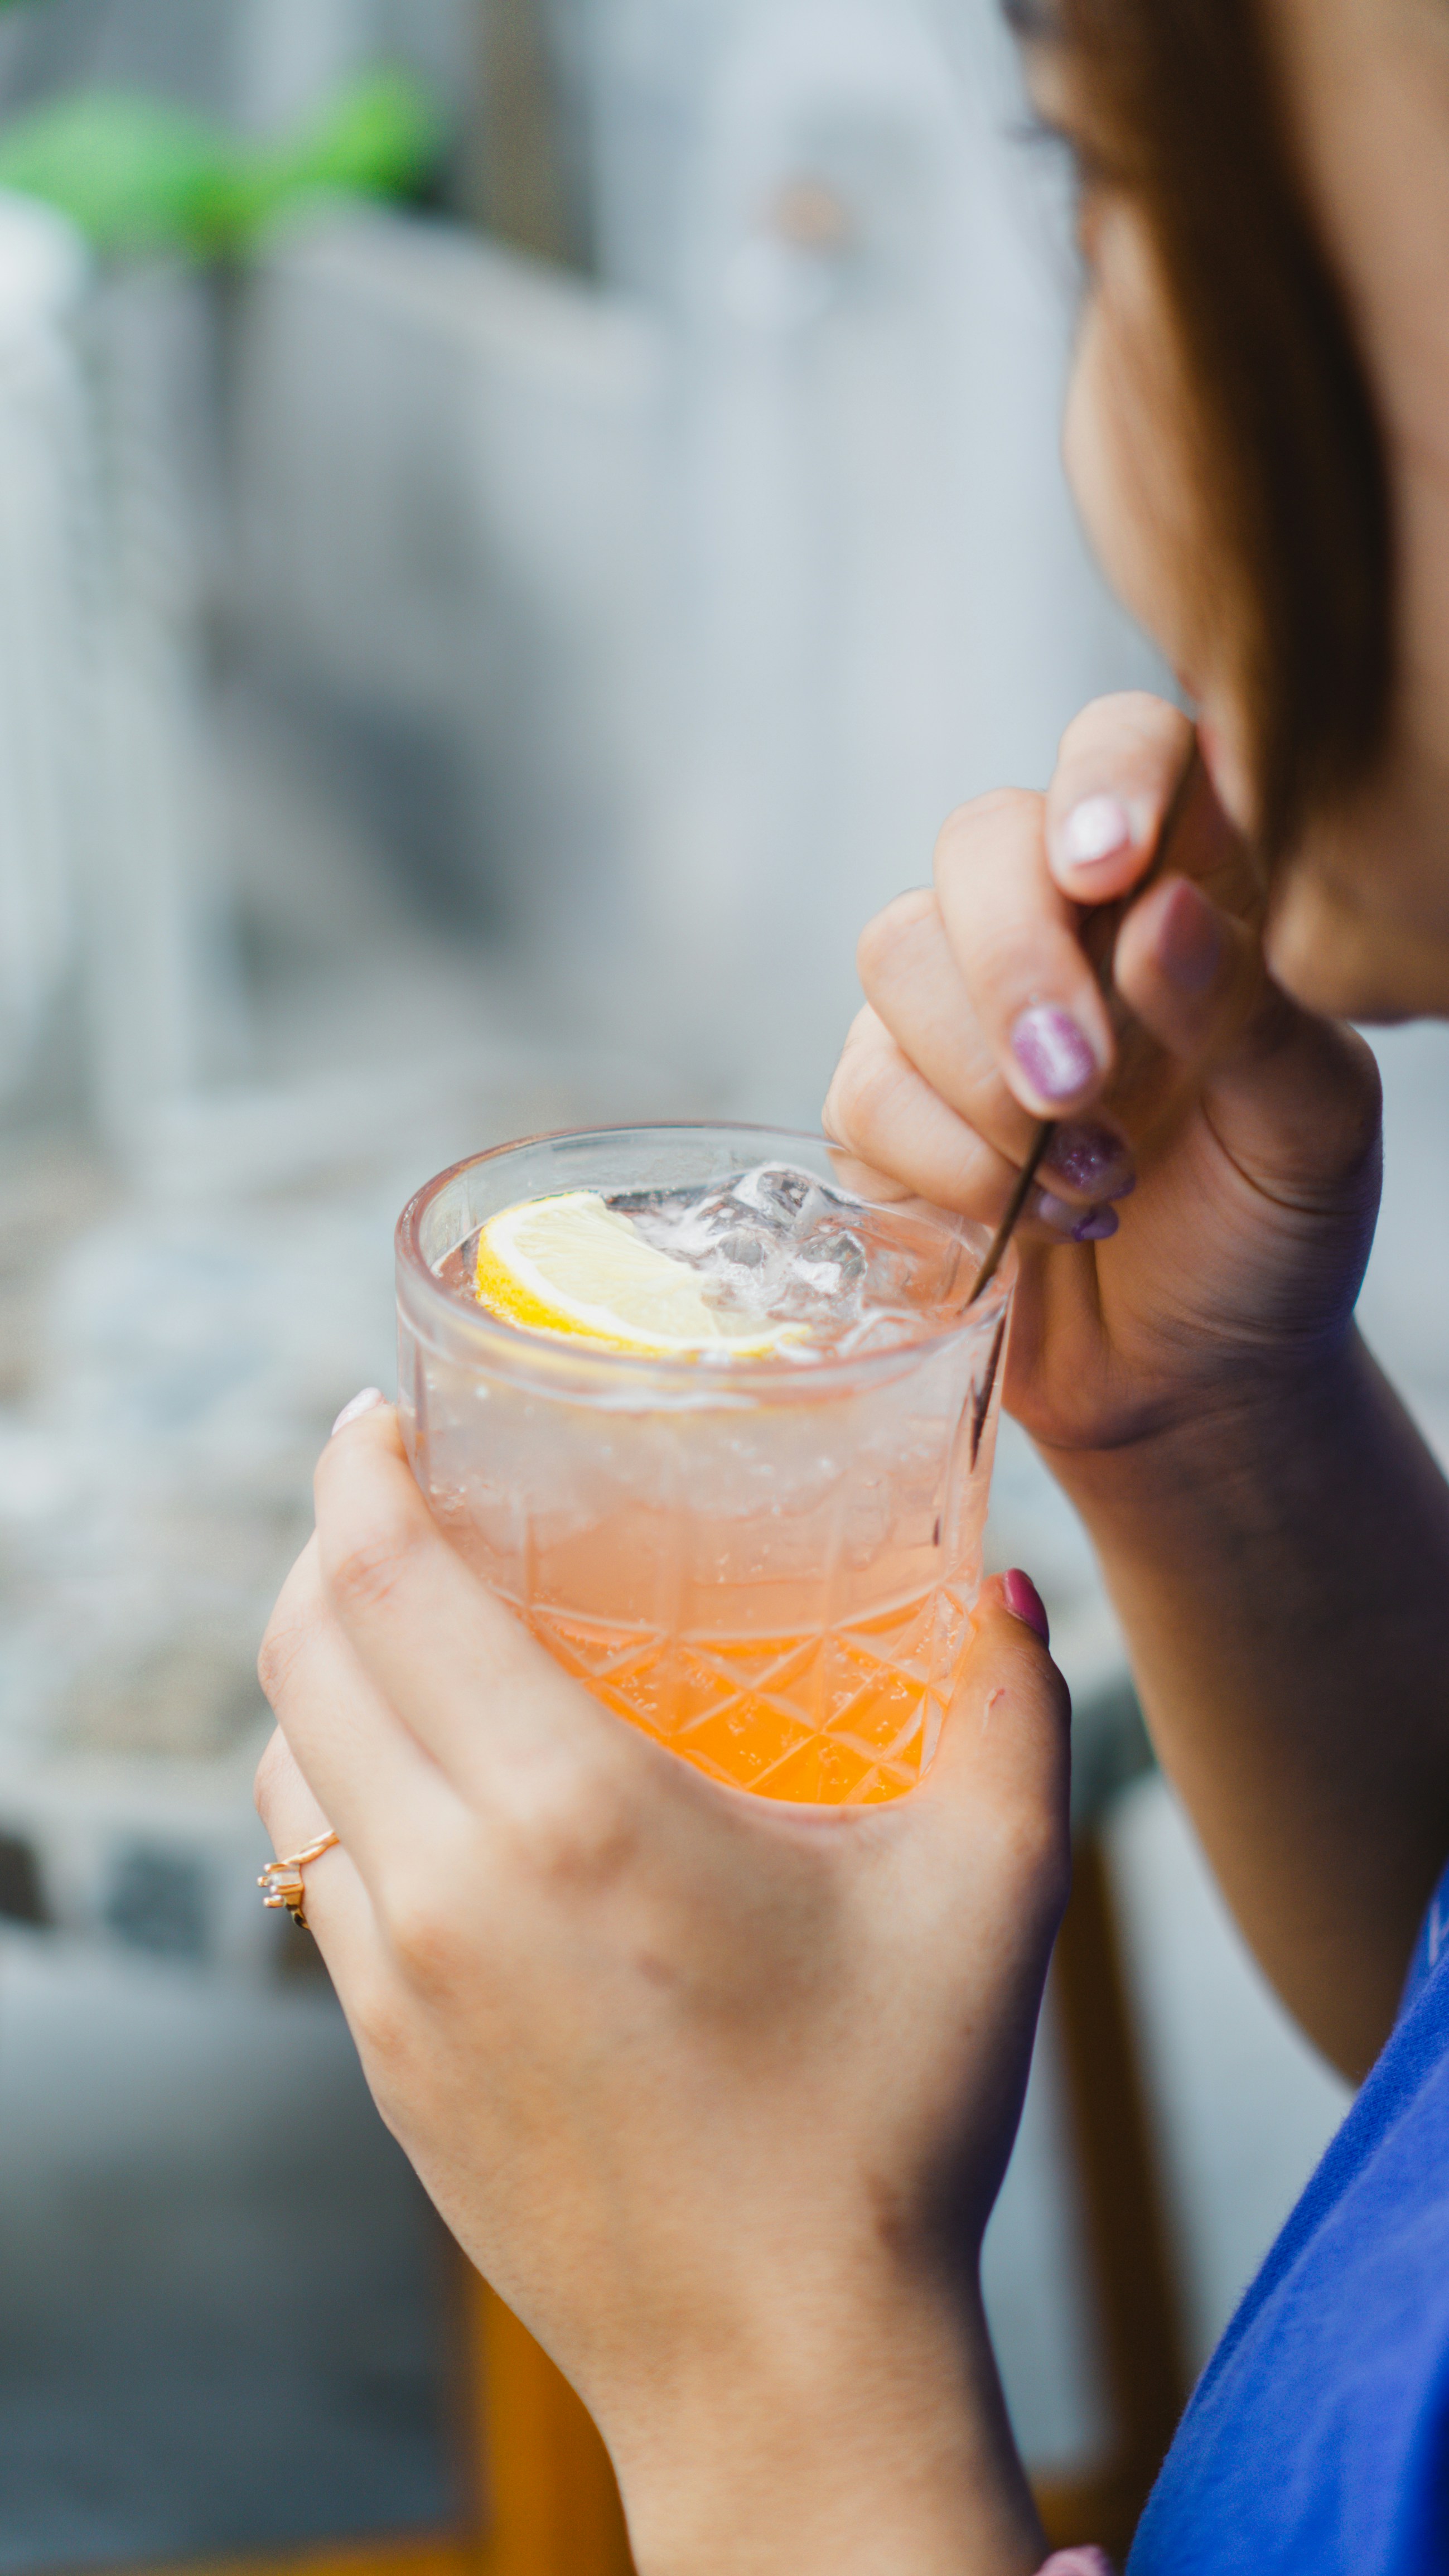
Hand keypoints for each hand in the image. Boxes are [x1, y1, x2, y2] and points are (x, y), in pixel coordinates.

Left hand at [256, 1403, 1070, 2575]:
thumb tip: (1010, 1588)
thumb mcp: (990, 1891)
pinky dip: (332, 1786)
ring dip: (318, 1668)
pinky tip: (419, 1782)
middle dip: (324, 1541)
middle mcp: (447, 1887)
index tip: (376, 1416)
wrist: (784, 2374)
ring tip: (398, 1623)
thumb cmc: (887, 2127)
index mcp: (573, 1817)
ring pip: (287, 1767)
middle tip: (393, 1490)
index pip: (385, 1582)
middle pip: (304, 1652)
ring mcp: (393, 1987)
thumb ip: (1011, 1708)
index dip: (357, 1473)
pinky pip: (311, 1876)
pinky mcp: (385, 2065)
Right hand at [824, 693, 1383, 1454]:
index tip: (1104, 869)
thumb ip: (1244, 1013)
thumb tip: (1156, 916)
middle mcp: (1063, 924)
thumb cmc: (1272, 1229)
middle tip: (1077, 1086)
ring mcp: (961, 1011)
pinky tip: (1036, 1223)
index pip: (1123, 748)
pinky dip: (946, 1168)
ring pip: (896, 957)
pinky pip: (861, 1094)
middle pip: (975, 844)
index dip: (1101, 779)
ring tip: (1091, 1182)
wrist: (1200, 1377)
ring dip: (984, 1089)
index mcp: (1186, 883)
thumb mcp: (1307, 1125)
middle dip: (1013, 966)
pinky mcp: (890, 1109)